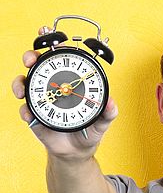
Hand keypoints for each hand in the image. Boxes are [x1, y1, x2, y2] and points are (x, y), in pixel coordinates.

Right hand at [11, 26, 117, 159]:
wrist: (76, 152)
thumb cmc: (90, 131)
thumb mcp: (102, 122)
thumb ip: (108, 113)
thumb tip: (112, 103)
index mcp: (71, 82)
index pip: (63, 59)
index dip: (57, 46)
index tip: (54, 40)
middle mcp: (54, 86)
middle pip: (38, 64)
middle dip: (31, 57)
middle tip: (30, 60)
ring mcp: (42, 99)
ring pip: (25, 83)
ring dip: (20, 83)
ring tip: (23, 90)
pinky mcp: (35, 115)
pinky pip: (25, 109)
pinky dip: (25, 111)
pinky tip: (30, 115)